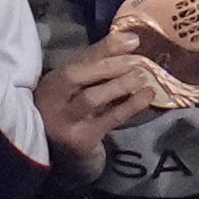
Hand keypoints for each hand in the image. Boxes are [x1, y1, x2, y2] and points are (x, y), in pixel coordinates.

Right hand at [35, 40, 161, 175]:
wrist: (64, 159)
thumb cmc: (77, 116)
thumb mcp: (79, 91)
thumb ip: (96, 69)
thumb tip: (130, 40)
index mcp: (51, 82)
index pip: (78, 59)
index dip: (105, 47)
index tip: (132, 39)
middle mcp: (52, 99)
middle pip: (76, 75)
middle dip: (109, 65)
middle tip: (139, 61)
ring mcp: (64, 121)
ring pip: (91, 98)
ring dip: (119, 85)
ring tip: (143, 77)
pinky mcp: (80, 139)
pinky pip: (108, 120)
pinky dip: (129, 106)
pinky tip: (146, 97)